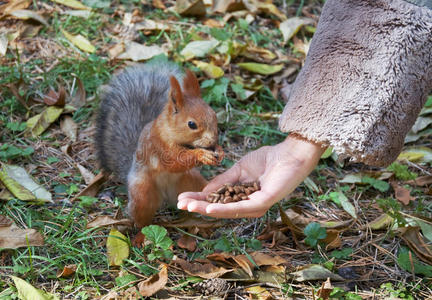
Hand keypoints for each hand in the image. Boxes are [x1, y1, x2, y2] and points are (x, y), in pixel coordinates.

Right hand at [178, 135, 325, 217]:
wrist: (288, 153)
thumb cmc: (267, 160)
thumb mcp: (238, 170)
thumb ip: (222, 181)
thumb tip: (204, 190)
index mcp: (241, 196)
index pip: (216, 200)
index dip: (199, 199)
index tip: (181, 198)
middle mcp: (247, 205)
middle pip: (219, 208)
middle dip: (198, 206)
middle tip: (180, 205)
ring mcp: (255, 205)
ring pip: (227, 211)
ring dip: (206, 209)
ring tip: (189, 207)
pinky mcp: (263, 203)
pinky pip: (240, 208)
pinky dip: (223, 209)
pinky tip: (209, 208)